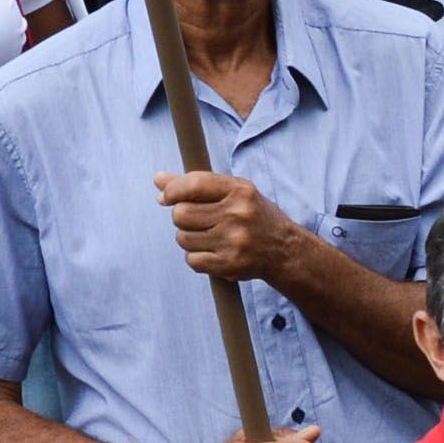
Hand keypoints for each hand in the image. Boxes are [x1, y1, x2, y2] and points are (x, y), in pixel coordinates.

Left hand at [153, 168, 314, 283]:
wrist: (285, 250)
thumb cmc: (254, 216)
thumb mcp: (234, 193)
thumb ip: (196, 185)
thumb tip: (158, 179)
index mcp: (240, 191)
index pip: (193, 184)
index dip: (172, 190)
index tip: (166, 197)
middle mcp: (238, 214)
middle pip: (181, 214)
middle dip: (182, 217)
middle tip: (199, 221)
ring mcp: (234, 240)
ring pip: (183, 238)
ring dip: (189, 239)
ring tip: (210, 237)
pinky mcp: (230, 264)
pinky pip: (192, 260)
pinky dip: (197, 258)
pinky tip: (214, 253)